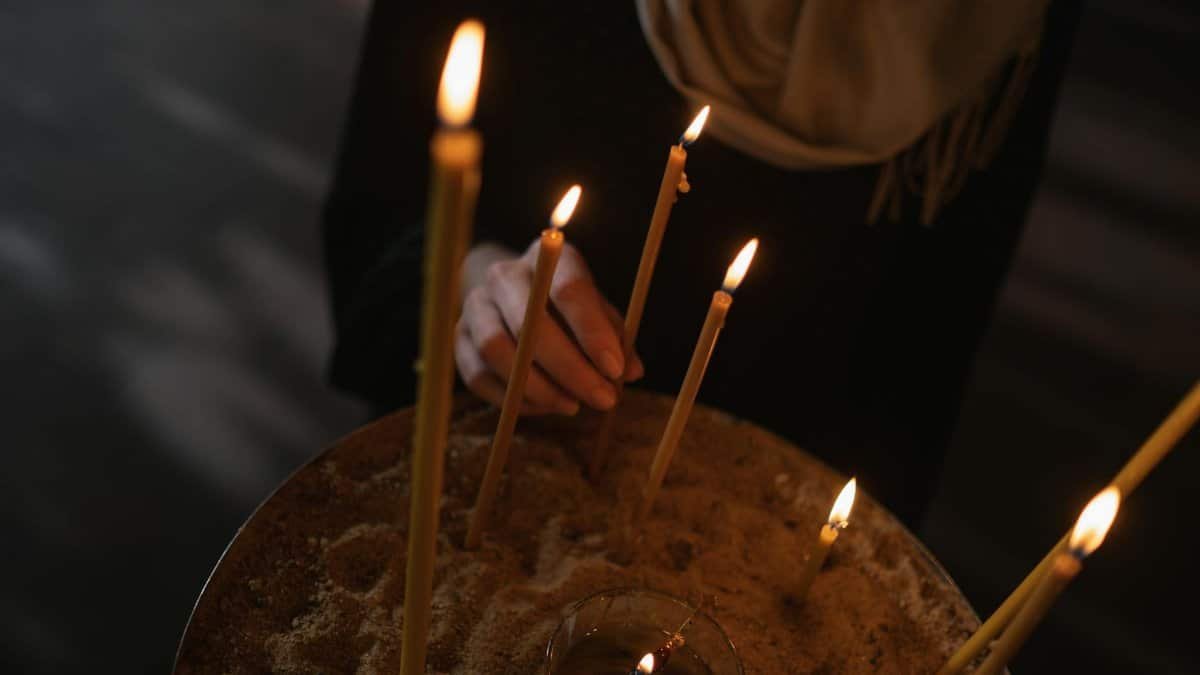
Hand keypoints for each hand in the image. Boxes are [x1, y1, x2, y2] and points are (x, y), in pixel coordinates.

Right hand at [455, 240, 643, 414]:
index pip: (568, 289)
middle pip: (529, 323)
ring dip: (539, 387)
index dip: (592, 332)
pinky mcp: (457, 337)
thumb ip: (615, 336)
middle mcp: (505, 275)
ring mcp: (475, 306)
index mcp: (548, 258)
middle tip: (602, 399)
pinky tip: (544, 407)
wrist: (509, 294)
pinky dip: (513, 399)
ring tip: (572, 406)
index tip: (616, 370)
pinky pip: (478, 375)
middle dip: (570, 369)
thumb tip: (632, 371)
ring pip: (497, 350)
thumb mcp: (598, 310)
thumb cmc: (566, 306)